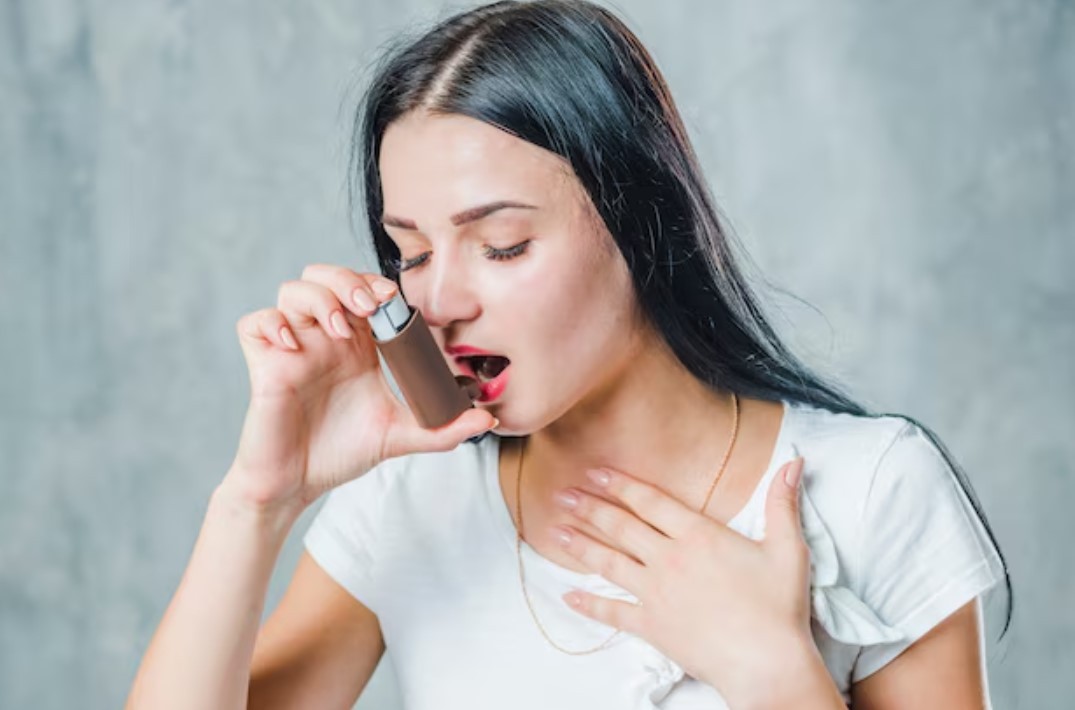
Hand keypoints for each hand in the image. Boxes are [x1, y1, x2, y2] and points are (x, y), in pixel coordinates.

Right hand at [225, 264, 495, 509]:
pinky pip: (254, 323)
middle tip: (368, 307)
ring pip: (291, 290)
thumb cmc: (342, 452)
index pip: (364, 291)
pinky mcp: (264, 365)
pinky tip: (293, 347)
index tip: (393, 302)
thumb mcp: (399, 437)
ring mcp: (292, 348)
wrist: (299, 485)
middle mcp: (324, 338)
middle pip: (326, 276)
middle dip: (348, 280)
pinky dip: (271, 324)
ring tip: (339, 331)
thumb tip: (488, 421)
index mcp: (357, 345)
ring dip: (317, 299)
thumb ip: (443, 428)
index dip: (377, 285)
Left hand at [549, 458, 823, 704]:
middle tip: (562, 493)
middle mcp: (670, 559)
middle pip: (622, 526)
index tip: (595, 471)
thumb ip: (783, 503)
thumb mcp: (788, 549)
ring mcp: (657, 593)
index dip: (621, 484)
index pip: (651, 501)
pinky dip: (589, 603)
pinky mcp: (652, 626)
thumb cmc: (779, 608)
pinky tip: (567, 594)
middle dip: (589, 507)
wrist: (766, 663)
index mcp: (699, 536)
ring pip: (610, 562)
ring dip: (580, 545)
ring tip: (555, 530)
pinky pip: (613, 613)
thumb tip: (793, 462)